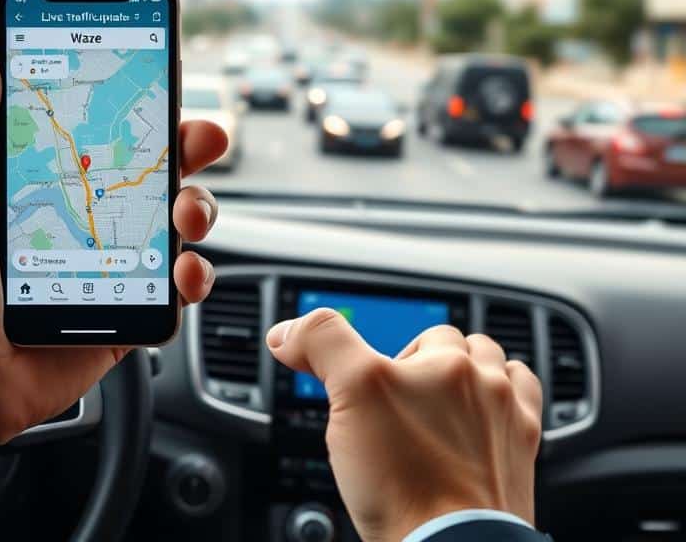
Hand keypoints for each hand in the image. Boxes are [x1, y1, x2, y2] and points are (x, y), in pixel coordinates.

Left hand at [0, 35, 227, 454]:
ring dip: (200, 207)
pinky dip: (195, 276)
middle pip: (159, 171)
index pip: (109, 134)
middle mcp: (93, 218)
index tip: (164, 78)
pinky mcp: (135, 308)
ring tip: (186, 216)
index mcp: (54, 185)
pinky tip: (183, 272)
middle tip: (202, 139)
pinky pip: (180, 286)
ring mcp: (119, 264)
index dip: (142, 107)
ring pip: (181, 222)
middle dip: (190, 148)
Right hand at [267, 311, 541, 541]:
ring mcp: (511, 423)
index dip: (396, 356)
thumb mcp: (350, 394)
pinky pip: (526, 409)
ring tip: (445, 401)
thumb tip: (287, 331)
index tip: (371, 384)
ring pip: (502, 373)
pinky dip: (510, 402)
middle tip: (400, 397)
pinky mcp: (523, 459)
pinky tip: (489, 418)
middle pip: (465, 349)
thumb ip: (322, 344)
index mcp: (451, 363)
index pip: (424, 333)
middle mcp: (490, 386)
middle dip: (435, 363)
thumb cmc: (403, 482)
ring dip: (477, 375)